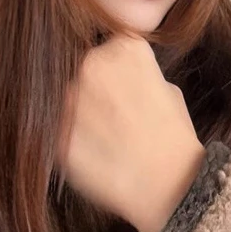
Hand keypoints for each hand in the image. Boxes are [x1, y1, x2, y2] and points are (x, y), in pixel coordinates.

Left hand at [57, 32, 205, 231]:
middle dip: (93, 88)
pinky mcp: (56, 132)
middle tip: (111, 115)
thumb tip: (120, 78)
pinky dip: (70, 140)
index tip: (121, 86)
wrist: (168, 185)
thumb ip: (137, 74)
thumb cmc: (175, 138)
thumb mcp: (168, 90)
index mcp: (124, 48)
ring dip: (78, 112)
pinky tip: (93, 153)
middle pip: (83, 68)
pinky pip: (56, 130)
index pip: (109, 46)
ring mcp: (70, 97)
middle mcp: (92, 63)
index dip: (115, 68)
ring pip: (65, 98)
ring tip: (103, 137)